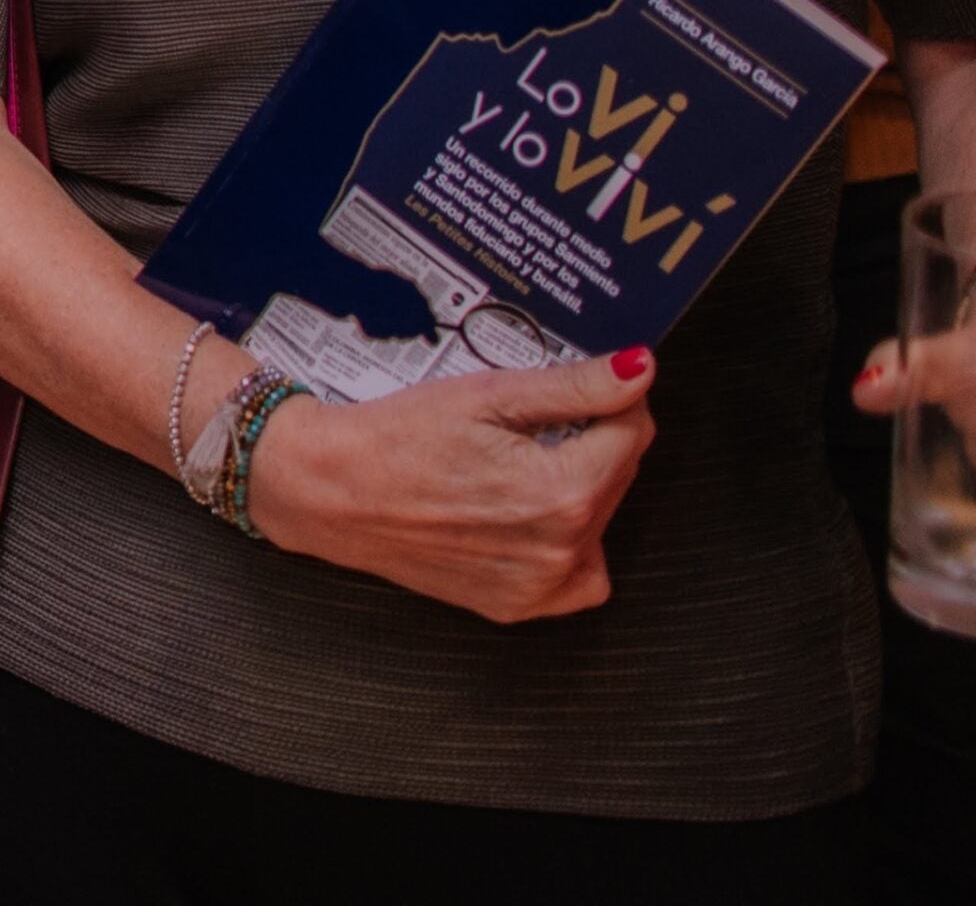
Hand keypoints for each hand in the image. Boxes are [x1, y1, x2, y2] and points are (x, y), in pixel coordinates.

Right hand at [248, 349, 656, 622]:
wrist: (336, 489)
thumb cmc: (403, 435)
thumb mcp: (493, 393)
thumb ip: (576, 387)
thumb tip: (639, 369)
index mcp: (562, 492)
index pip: (633, 430)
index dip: (611, 395)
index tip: (578, 382)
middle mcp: (559, 551)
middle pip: (620, 474)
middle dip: (595, 437)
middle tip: (534, 417)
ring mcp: (538, 587)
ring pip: (602, 520)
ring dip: (584, 484)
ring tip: (527, 458)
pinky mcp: (516, 607)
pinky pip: (577, 577)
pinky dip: (571, 544)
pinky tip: (534, 511)